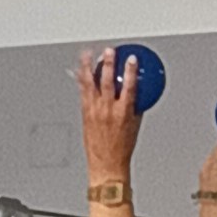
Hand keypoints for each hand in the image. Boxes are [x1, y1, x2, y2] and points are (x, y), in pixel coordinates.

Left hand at [77, 48, 144, 181]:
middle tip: (109, 51)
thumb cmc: (122, 148)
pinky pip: (82, 94)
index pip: (129, 86)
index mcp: (124, 112)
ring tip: (88, 55)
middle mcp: (107, 111)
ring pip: (89, 85)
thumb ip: (135, 105)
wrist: (106, 165)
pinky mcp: (84, 115)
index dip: (130, 71)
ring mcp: (93, 112)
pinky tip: (80, 72)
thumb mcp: (135, 124)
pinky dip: (81, 81)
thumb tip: (137, 92)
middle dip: (108, 64)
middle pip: (106, 82)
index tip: (131, 59)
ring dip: (88, 68)